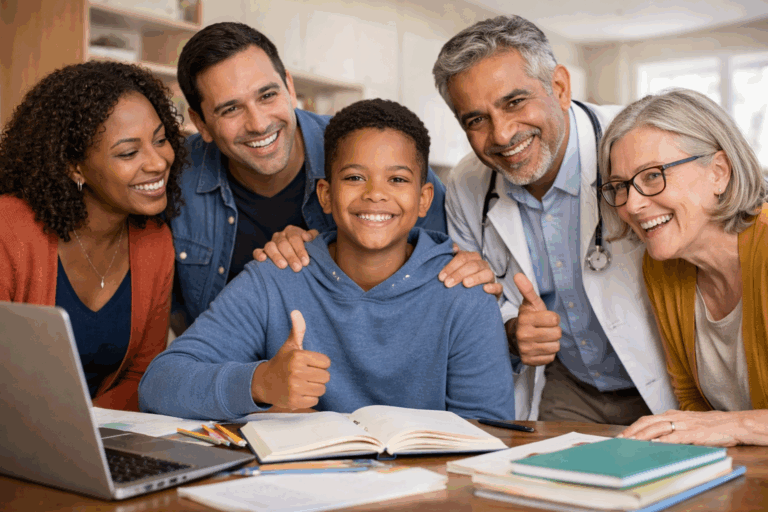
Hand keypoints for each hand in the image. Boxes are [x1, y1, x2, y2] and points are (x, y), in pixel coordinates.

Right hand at [251, 311, 330, 409]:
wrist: (264, 383)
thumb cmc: (281, 362)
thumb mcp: (289, 345)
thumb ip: (297, 330)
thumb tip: (296, 312)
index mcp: (298, 356)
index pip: (326, 362)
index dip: (319, 364)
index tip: (309, 364)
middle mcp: (296, 371)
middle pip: (326, 377)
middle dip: (318, 376)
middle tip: (305, 375)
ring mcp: (294, 387)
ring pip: (322, 389)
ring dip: (315, 388)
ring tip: (303, 384)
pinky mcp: (294, 401)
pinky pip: (315, 400)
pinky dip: (309, 398)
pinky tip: (299, 392)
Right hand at [253, 226, 318, 271]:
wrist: (298, 252)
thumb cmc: (307, 248)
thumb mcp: (312, 241)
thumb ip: (313, 236)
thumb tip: (307, 237)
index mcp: (292, 231)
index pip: (295, 238)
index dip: (300, 249)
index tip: (305, 261)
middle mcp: (280, 236)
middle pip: (283, 244)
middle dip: (291, 256)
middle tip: (297, 268)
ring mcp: (271, 243)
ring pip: (270, 246)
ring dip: (276, 256)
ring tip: (283, 266)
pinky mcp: (262, 251)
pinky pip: (257, 251)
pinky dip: (259, 254)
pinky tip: (263, 259)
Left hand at [438, 243, 502, 296]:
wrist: (474, 296)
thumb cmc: (463, 279)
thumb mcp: (456, 267)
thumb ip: (454, 256)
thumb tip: (454, 247)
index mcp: (473, 259)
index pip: (463, 257)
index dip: (451, 266)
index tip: (441, 276)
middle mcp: (483, 266)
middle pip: (473, 265)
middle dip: (459, 274)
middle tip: (447, 283)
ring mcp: (490, 278)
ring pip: (487, 274)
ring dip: (475, 278)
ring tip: (465, 284)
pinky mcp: (497, 290)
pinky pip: (498, 287)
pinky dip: (493, 287)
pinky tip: (485, 289)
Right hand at [511, 273, 560, 365]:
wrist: (513, 337)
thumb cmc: (526, 319)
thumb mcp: (529, 303)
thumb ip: (527, 289)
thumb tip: (518, 275)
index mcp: (525, 320)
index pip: (554, 320)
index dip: (552, 318)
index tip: (544, 318)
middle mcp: (523, 335)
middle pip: (557, 334)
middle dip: (553, 330)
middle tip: (543, 329)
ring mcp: (526, 350)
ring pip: (555, 346)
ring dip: (551, 342)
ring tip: (542, 338)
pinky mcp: (529, 361)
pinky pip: (550, 357)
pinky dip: (547, 353)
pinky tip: (539, 346)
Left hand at [617, 409, 749, 446]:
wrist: (732, 423)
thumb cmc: (709, 426)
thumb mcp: (686, 424)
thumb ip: (671, 429)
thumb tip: (655, 439)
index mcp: (671, 415)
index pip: (647, 420)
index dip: (633, 427)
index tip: (621, 436)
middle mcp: (674, 417)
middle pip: (648, 422)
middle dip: (632, 431)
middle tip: (620, 440)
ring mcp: (684, 424)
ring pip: (658, 428)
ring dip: (643, 436)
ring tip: (631, 443)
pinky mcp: (694, 433)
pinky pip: (676, 436)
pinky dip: (664, 440)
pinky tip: (655, 445)